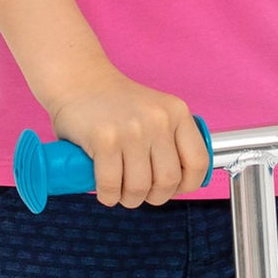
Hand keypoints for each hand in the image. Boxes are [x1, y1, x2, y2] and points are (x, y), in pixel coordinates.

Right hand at [47, 64, 210, 208]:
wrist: (78, 78)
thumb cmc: (115, 104)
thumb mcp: (155, 112)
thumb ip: (170, 140)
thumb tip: (179, 183)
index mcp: (176, 112)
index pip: (198, 162)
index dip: (187, 184)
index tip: (172, 188)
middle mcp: (158, 119)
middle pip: (168, 181)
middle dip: (154, 196)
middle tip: (139, 191)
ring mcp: (132, 129)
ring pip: (140, 188)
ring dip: (129, 199)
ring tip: (120, 191)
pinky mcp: (105, 139)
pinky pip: (111, 185)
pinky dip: (108, 196)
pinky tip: (105, 189)